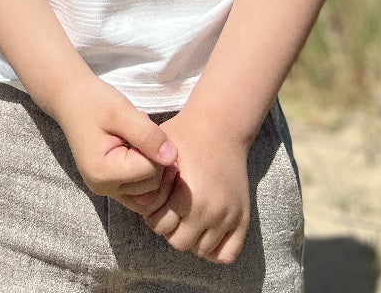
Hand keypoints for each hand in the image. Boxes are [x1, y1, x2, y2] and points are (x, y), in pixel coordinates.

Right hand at [51, 75, 178, 215]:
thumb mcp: (121, 111)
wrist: (70, 99)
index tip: (143, 124)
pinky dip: (147, 174)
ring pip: (150, 191)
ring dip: (153, 165)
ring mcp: (107, 190)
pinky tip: (139, 151)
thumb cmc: (93, 102)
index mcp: (102, 172)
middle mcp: (103, 188)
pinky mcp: (112, 186)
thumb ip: (147, 134)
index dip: (156, 147)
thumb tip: (172, 157)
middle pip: (152, 184)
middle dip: (155, 157)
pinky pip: (141, 192)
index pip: (151, 170)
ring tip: (138, 140)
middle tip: (142, 130)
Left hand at [143, 111, 250, 263]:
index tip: (155, 202)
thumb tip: (137, 202)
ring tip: (186, 216)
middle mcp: (211, 211)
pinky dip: (215, 249)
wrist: (220, 127)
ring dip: (191, 237)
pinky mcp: (243, 218)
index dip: (152, 214)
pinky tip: (204, 230)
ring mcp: (229, 216)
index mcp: (188, 196)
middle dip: (170, 228)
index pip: (159, 226)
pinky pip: (228, 254)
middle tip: (170, 209)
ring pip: (202, 251)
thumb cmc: (184, 137)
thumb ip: (147, 179)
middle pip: (179, 243)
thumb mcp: (159, 153)